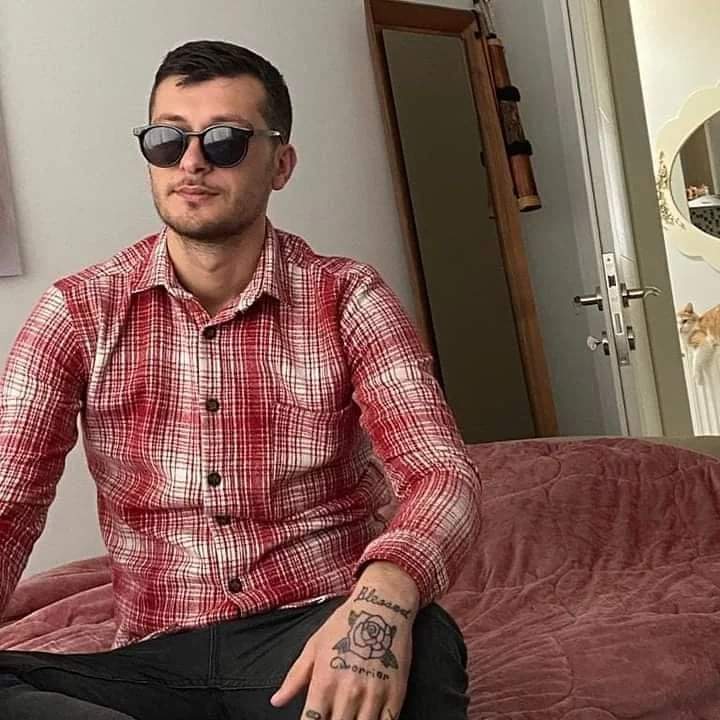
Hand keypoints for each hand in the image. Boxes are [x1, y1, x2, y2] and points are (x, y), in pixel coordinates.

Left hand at [271, 563, 418, 719]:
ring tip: (350, 717)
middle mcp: (348, 692)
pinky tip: (369, 718)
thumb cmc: (345, 623)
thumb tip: (277, 701)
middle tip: (333, 717)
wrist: (383, 605)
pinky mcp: (396, 694)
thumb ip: (295, 677)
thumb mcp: (314, 645)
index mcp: (324, 681)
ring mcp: (374, 695)